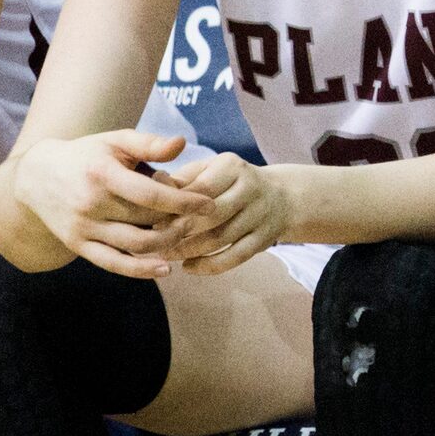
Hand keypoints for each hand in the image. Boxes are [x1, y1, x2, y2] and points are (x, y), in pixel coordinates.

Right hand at [14, 129, 215, 278]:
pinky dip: (141, 271)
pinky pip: (114, 264)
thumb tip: (182, 143)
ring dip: (167, 244)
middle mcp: (89, 203)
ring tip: (184, 233)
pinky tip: (166, 269)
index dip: (184, 202)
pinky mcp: (77, 246)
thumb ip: (149, 143)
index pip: (150, 195)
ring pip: (135, 246)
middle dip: (178, 220)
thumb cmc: (86, 156)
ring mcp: (82, 228)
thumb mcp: (114, 141)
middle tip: (197, 216)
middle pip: (147, 221)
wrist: (36, 178)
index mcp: (101, 174)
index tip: (209, 204)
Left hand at [158, 153, 290, 274]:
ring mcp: (261, 215)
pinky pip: (236, 257)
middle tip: (156, 241)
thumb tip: (153, 187)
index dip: (176, 207)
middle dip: (180, 231)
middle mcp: (251, 188)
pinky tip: (189, 268)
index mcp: (232, 167)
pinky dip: (210, 266)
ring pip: (221, 238)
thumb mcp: (209, 171)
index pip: (201, 188)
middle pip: (211, 214)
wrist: (282, 197)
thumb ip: (182, 180)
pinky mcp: (265, 239)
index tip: (153, 220)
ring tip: (167, 255)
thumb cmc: (230, 183)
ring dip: (190, 250)